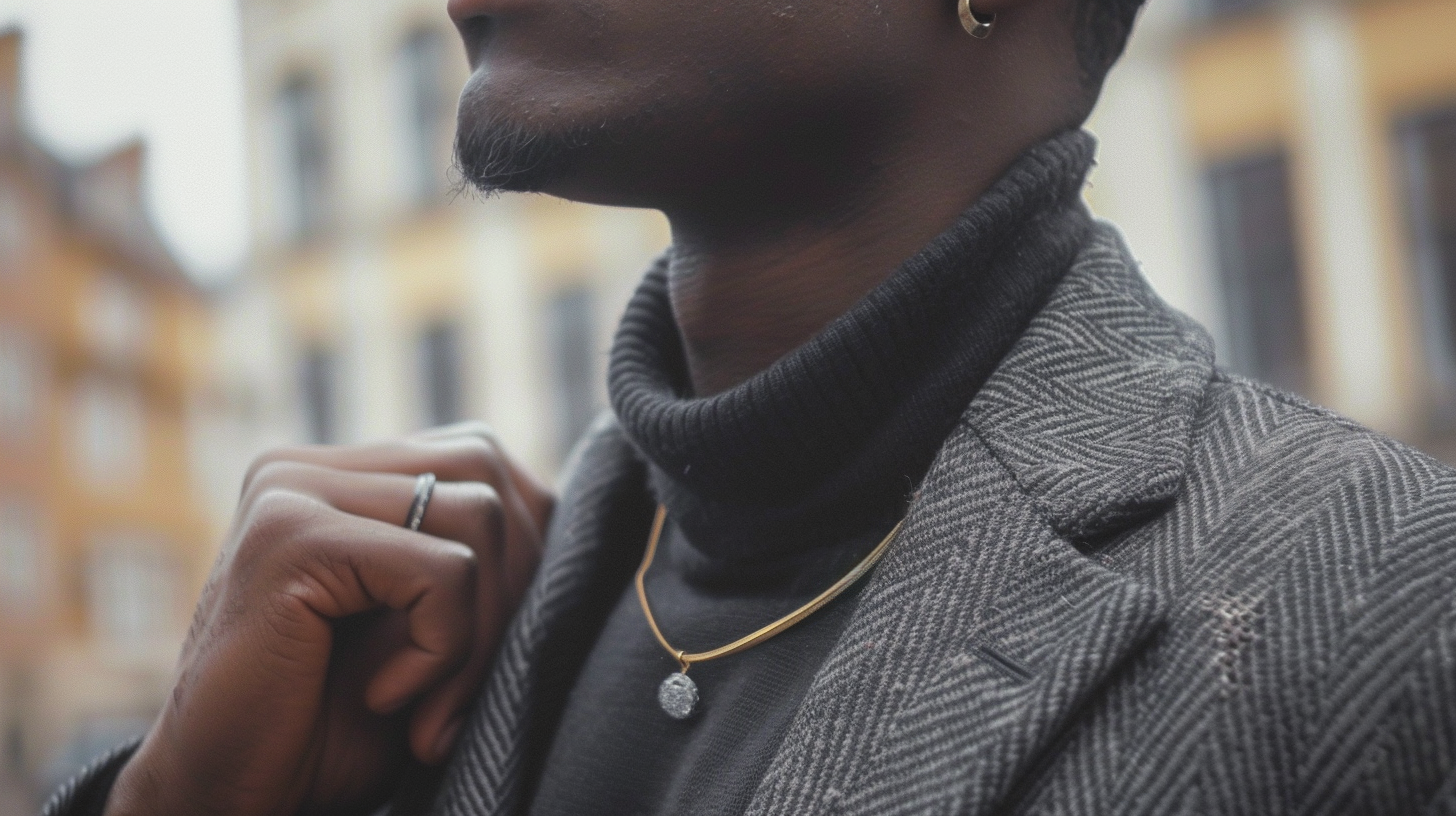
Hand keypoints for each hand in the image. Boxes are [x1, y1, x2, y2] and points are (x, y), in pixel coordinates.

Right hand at [103, 423, 551, 815]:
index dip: (521, 555)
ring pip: (480, 517)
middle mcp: (308, 466)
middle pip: (492, 476)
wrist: (223, 798)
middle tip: (463, 695)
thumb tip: (569, 513)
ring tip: (424, 706)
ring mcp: (291, 490)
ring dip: (478, 634)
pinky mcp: (290, 534)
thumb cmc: (328, 727)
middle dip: (512, 593)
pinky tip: (386, 697)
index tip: (489, 654)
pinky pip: (442, 570)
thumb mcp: (425, 630)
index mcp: (341, 475)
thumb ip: (476, 561)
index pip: (486, 463)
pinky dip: (443, 649)